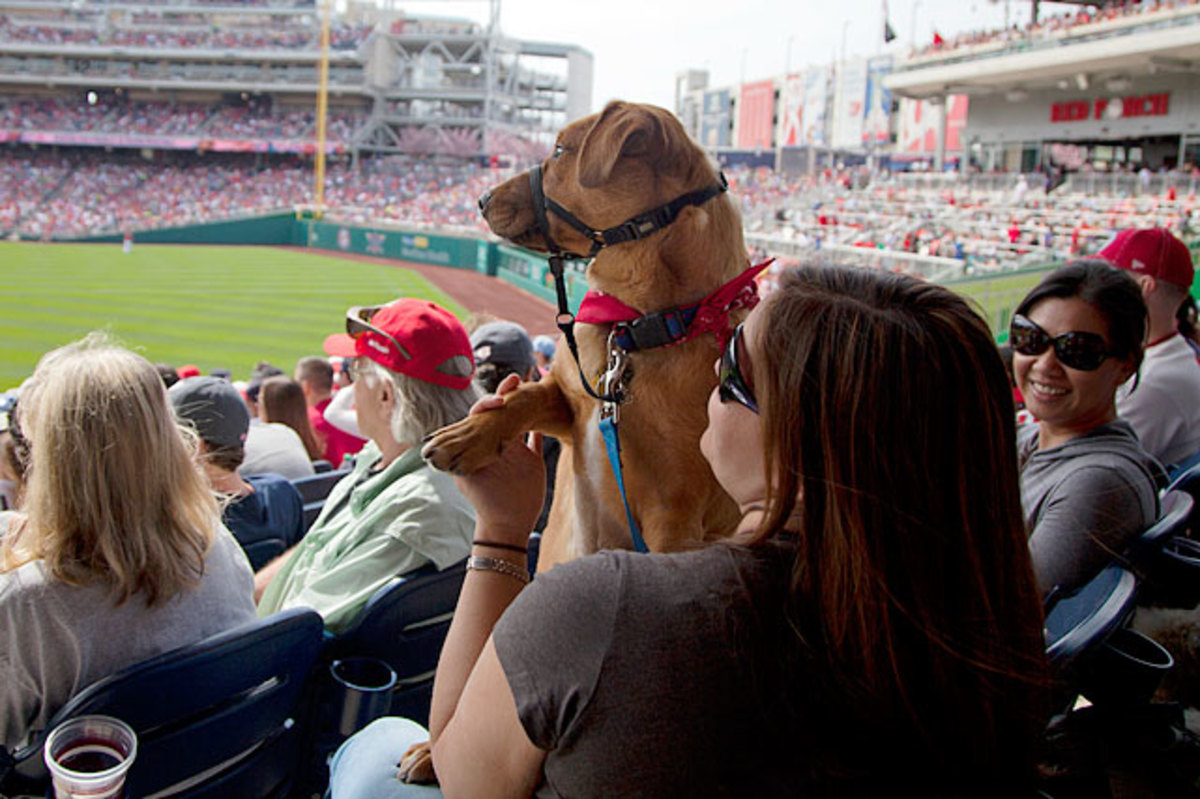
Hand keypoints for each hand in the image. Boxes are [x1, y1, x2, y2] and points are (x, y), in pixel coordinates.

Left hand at [452, 374, 545, 543]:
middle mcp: (496, 445)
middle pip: (498, 413)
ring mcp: (514, 450)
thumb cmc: (485, 502)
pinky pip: (535, 438)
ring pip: (516, 420)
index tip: (495, 399)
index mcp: (480, 446)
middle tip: (513, 380)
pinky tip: (540, 410)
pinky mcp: (531, 459)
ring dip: (519, 403)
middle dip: (504, 395)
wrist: (506, 523)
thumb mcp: (467, 478)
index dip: (486, 405)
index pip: (480, 418)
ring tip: (524, 383)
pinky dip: (537, 425)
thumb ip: (456, 461)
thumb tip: (430, 451)